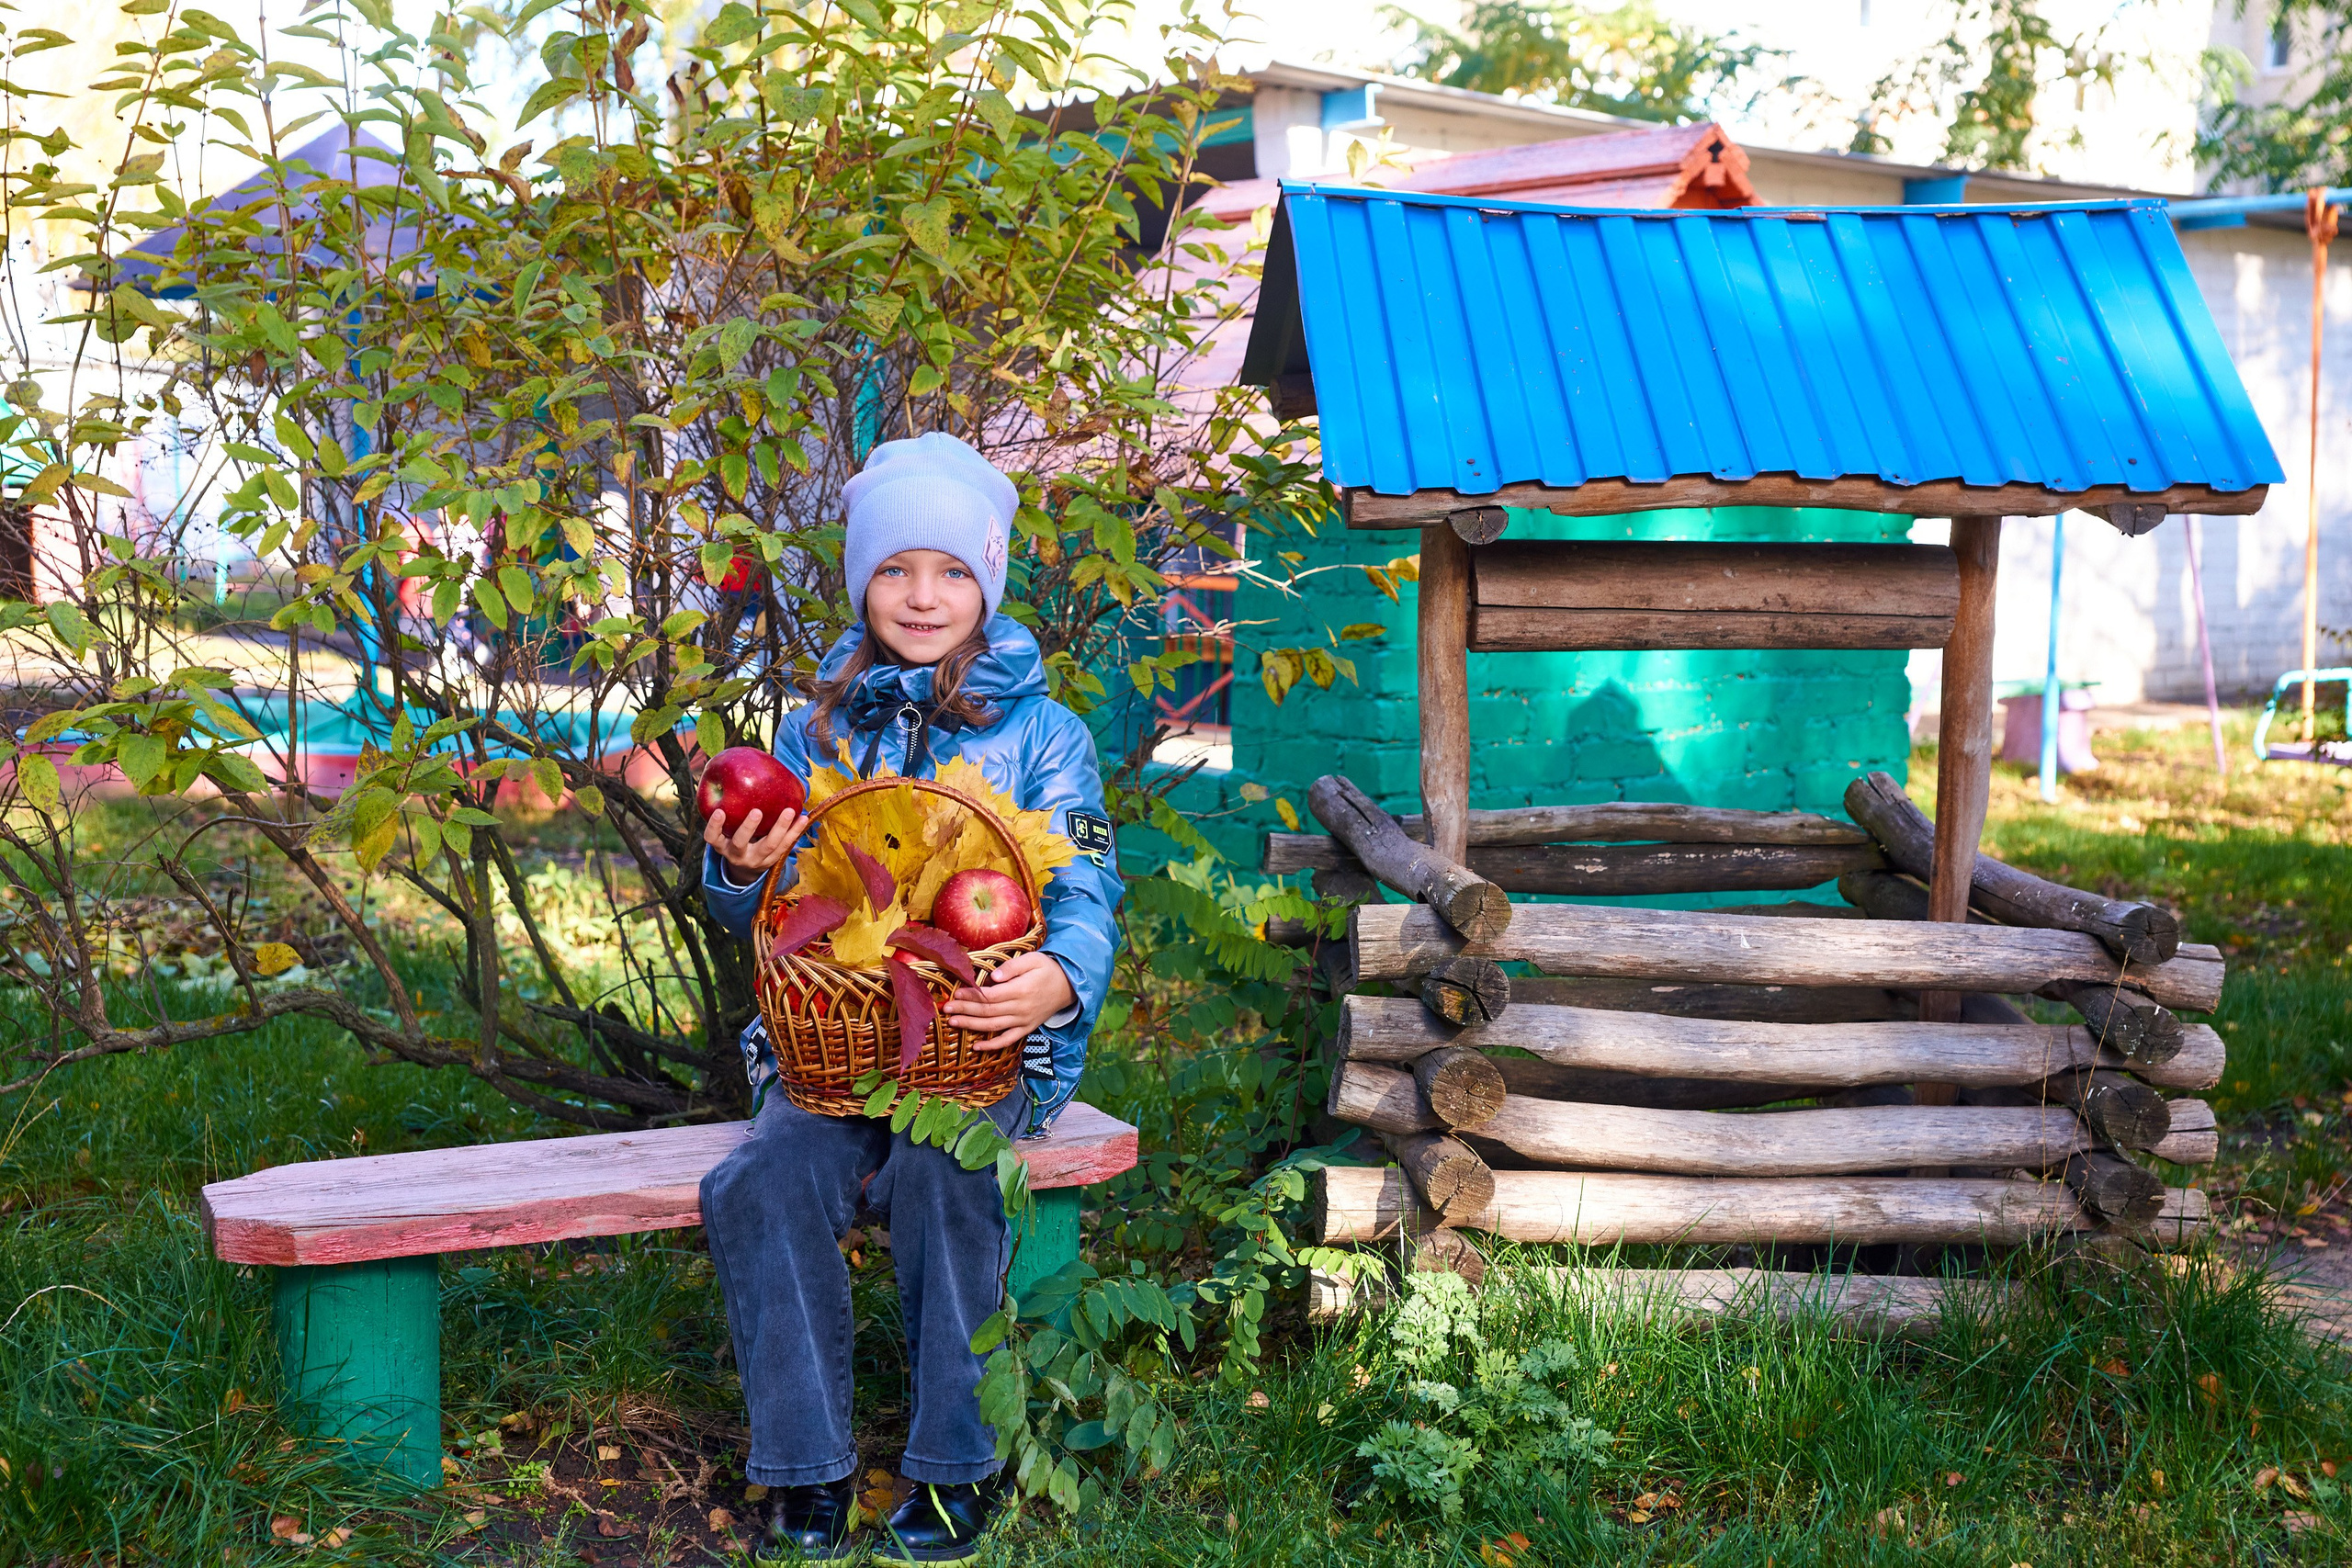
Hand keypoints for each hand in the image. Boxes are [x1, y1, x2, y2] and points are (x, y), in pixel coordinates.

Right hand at [702, 804, 812, 882]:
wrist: (746, 869)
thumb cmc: (734, 838)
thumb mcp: (726, 830)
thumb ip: (728, 811)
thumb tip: (733, 775)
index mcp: (721, 845)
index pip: (712, 837)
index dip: (714, 826)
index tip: (720, 811)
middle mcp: (736, 854)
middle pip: (740, 843)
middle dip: (748, 827)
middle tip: (757, 811)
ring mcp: (755, 859)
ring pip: (769, 845)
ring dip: (780, 827)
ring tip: (789, 811)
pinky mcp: (771, 861)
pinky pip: (785, 846)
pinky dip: (794, 832)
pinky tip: (803, 818)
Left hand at [944, 950, 1075, 1053]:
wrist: (1069, 986)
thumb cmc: (1047, 969)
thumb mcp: (1033, 960)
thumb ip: (1012, 967)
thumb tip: (993, 976)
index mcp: (1021, 990)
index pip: (990, 995)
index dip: (972, 996)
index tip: (956, 993)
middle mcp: (1021, 1008)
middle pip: (987, 1011)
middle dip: (965, 1010)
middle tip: (946, 1009)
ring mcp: (1023, 1021)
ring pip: (993, 1026)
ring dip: (971, 1026)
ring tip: (953, 1022)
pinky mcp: (1026, 1028)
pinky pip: (1008, 1040)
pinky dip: (992, 1045)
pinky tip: (976, 1046)